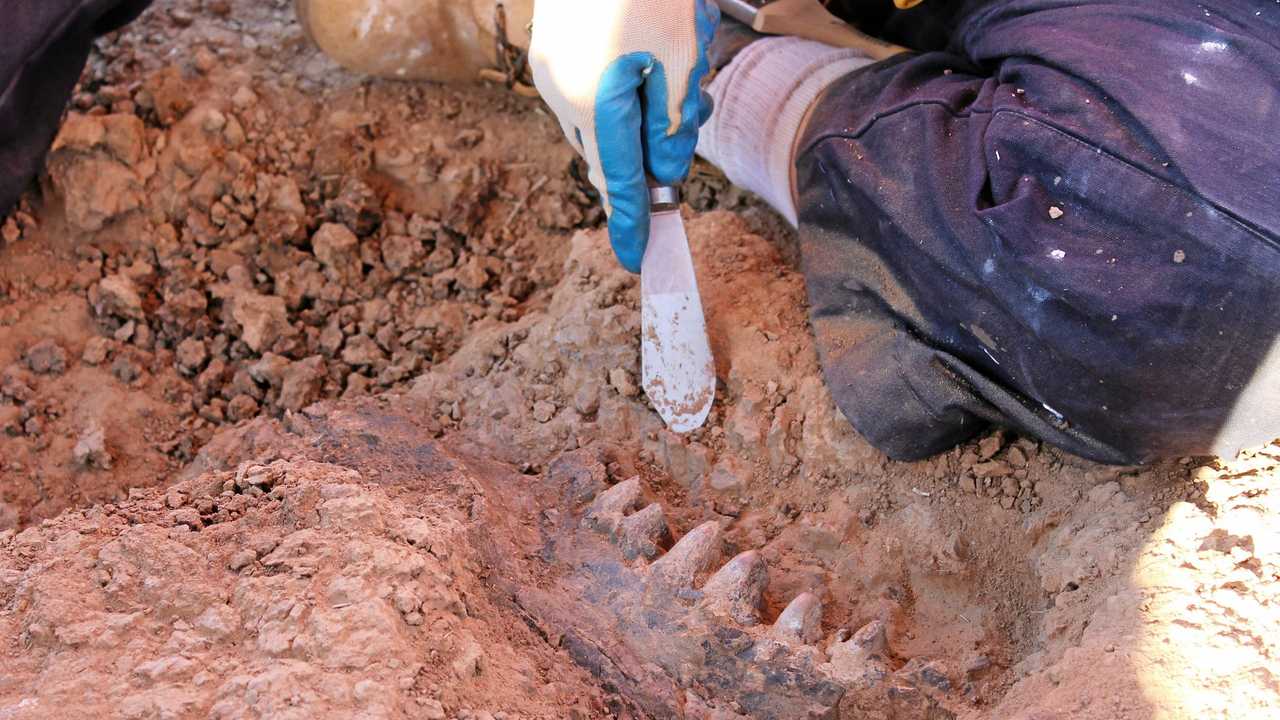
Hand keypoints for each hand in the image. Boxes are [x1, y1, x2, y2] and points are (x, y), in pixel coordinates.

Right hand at [530, 0, 718, 271]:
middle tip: (685, 116)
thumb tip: (664, 170)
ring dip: (640, 115)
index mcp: (594, 103)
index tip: (638, 259)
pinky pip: (587, 92)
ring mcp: (549, 68)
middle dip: (650, 150)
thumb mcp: (678, 61)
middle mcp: (560, 92)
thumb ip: (671, 125)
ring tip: (680, 67)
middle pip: (607, 154)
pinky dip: (622, 91)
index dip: (632, 221)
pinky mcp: (549, 47)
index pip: (617, 181)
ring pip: (599, 121)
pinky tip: (650, 55)